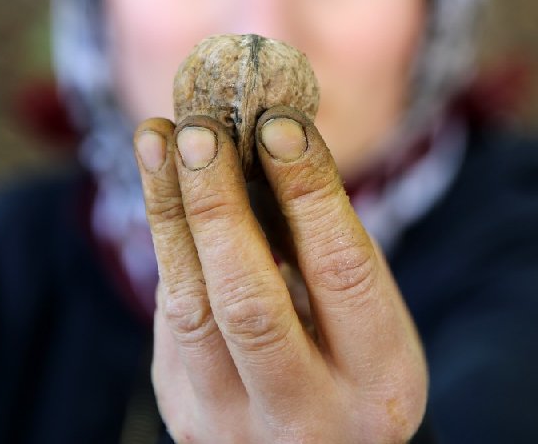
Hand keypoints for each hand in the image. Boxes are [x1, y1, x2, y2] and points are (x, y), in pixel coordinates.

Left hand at [132, 106, 428, 443]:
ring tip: (157, 138)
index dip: (308, 191)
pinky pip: (172, 322)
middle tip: (201, 128)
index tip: (278, 124)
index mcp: (379, 382)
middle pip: (249, 300)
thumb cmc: (356, 359)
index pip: (341, 271)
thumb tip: (263, 140)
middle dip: (218, 204)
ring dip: (170, 213)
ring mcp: (237, 430)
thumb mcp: (371, 318)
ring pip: (190, 310)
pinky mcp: (186, 420)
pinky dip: (170, 247)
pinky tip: (164, 189)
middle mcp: (310, 419)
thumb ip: (325, 249)